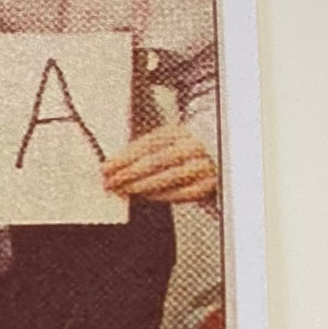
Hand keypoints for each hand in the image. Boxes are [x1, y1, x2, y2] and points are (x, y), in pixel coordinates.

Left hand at [102, 125, 217, 203]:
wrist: (220, 163)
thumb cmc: (186, 156)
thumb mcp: (168, 145)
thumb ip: (146, 152)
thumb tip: (116, 165)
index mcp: (180, 132)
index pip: (148, 143)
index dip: (125, 156)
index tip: (107, 167)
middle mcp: (192, 146)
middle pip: (156, 160)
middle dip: (129, 172)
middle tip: (111, 182)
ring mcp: (202, 165)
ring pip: (168, 176)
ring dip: (142, 185)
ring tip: (124, 190)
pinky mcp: (207, 185)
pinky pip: (181, 192)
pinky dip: (160, 195)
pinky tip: (145, 196)